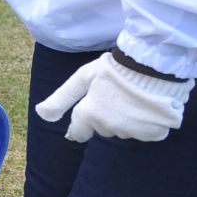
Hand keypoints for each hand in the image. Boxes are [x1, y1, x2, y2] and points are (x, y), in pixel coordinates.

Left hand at [35, 52, 192, 142]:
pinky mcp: (152, 133)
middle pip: (102, 128)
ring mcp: (131, 132)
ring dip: (126, 119)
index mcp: (90, 114)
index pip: (78, 132)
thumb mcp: (84, 77)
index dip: (83, 121)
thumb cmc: (116, 67)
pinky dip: (146, 123)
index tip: (91, 110)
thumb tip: (41, 115)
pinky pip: (145, 133)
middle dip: (106, 116)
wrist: (155, 63)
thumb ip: (61, 98)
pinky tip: (148, 106)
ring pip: (123, 130)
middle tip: (117, 94)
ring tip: (134, 98)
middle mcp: (109, 127)